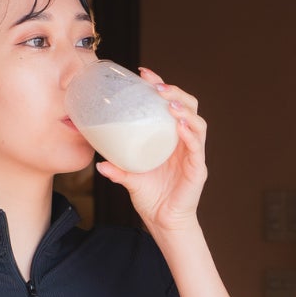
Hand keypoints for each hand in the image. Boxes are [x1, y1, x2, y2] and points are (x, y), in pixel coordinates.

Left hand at [94, 66, 207, 232]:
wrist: (164, 223)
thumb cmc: (151, 197)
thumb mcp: (129, 179)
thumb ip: (116, 169)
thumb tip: (97, 162)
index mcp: (168, 138)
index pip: (170, 104)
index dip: (160, 86)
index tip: (144, 73)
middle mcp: (183, 141)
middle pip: (188, 106)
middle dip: (174, 91)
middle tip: (156, 86)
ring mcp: (192, 154)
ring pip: (197, 122)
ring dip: (184, 109)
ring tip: (169, 103)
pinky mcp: (198, 168)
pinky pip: (196, 147)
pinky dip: (189, 134)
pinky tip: (179, 126)